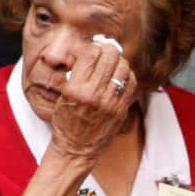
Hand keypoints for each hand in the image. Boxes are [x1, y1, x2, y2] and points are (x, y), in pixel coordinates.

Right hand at [49, 41, 137, 162]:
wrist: (76, 148)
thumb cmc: (66, 121)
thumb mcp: (63, 94)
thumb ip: (77, 74)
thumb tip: (91, 52)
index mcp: (75, 89)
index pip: (91, 54)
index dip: (94, 47)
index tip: (95, 47)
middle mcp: (93, 95)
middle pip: (109, 58)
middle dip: (109, 49)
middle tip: (108, 49)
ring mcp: (110, 103)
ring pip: (123, 68)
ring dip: (120, 61)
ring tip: (115, 61)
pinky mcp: (121, 110)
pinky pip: (131, 84)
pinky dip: (128, 75)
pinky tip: (122, 74)